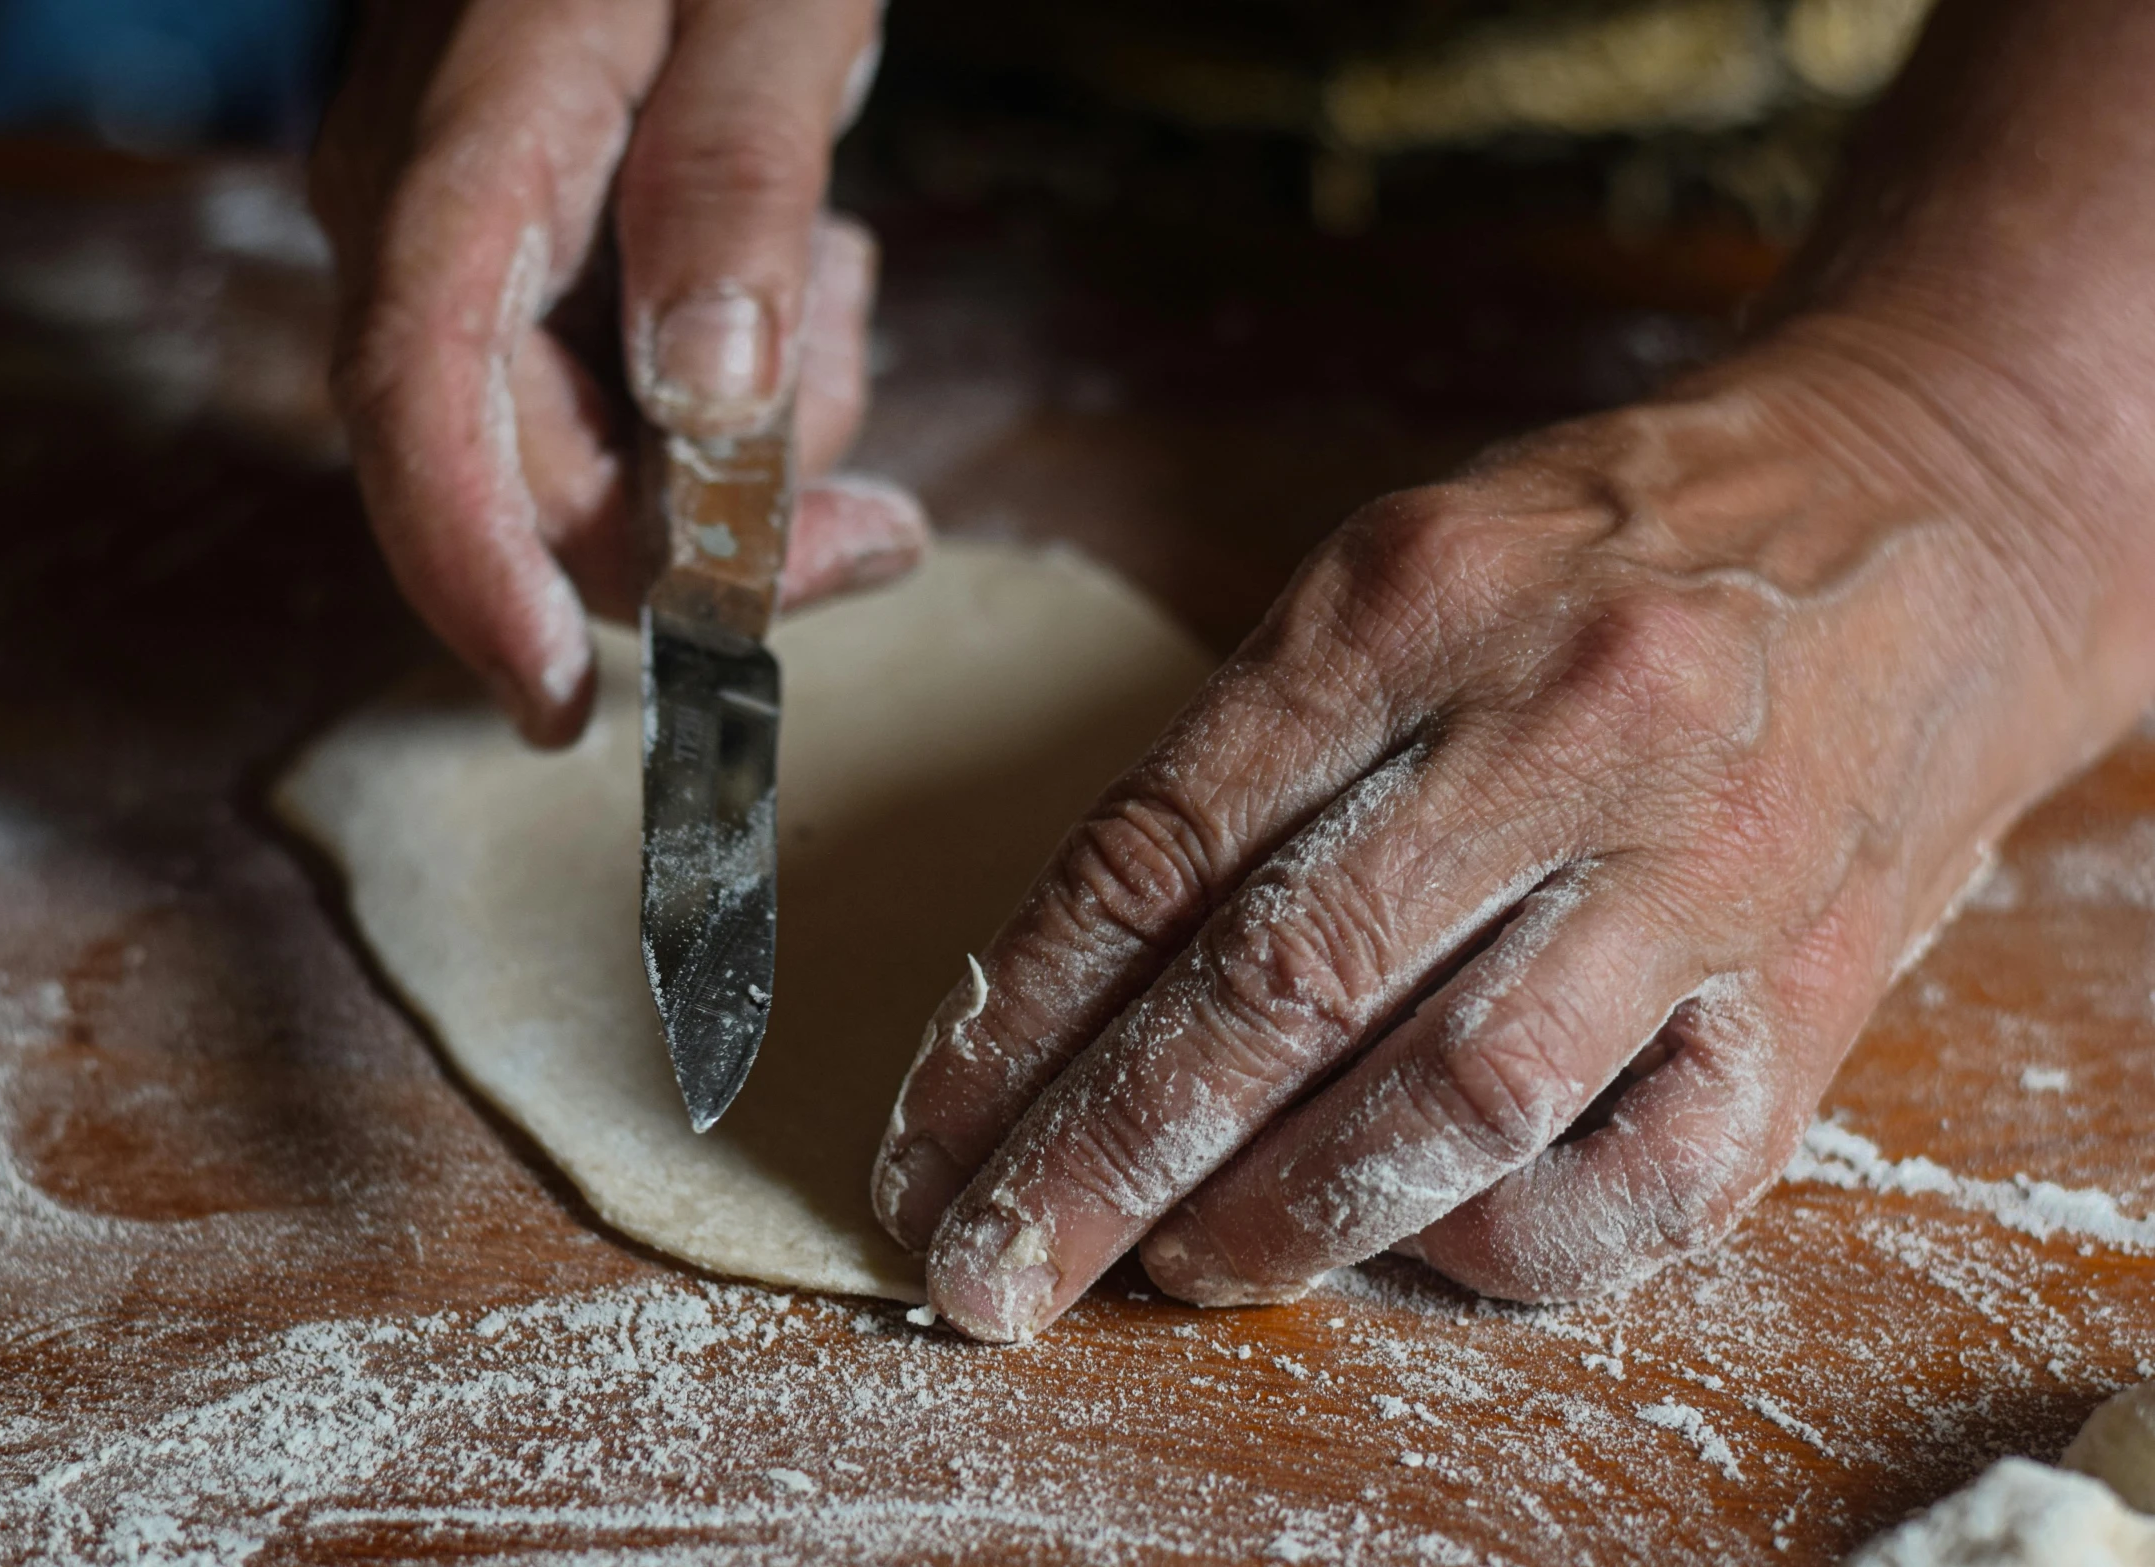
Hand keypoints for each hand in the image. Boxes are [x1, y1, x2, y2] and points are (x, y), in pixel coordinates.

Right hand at [310, 0, 922, 745]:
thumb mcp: (767, 0)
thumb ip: (734, 183)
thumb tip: (707, 402)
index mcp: (463, 152)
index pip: (420, 400)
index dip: (475, 572)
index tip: (556, 706)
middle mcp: (424, 225)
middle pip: (535, 478)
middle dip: (718, 536)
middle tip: (882, 528)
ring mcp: (470, 254)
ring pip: (598, 462)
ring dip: (751, 441)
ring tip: (830, 267)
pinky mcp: (528, 271)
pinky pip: (624, 402)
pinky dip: (735, 388)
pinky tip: (799, 260)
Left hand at [871, 311, 2154, 1336]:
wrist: (1925, 505)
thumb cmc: (1610, 547)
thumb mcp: (1401, 572)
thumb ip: (1252, 757)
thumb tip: (1080, 993)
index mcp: (1415, 597)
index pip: (1161, 850)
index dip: (1016, 1021)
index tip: (928, 1139)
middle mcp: (1565, 726)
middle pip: (1282, 990)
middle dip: (1100, 1158)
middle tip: (987, 1268)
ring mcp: (1708, 866)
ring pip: (1455, 1101)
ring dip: (1282, 1218)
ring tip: (1168, 1269)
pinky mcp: (1821, 985)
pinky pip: (1648, 1183)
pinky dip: (1504, 1247)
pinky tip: (1413, 1244)